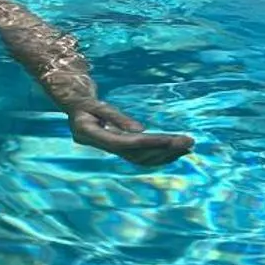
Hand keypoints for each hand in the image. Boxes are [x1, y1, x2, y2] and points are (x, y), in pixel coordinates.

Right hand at [69, 100, 193, 168]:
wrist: (76, 110)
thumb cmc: (85, 105)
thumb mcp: (96, 105)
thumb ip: (116, 118)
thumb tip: (140, 129)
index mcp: (93, 135)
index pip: (127, 143)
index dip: (150, 142)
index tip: (172, 140)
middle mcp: (104, 147)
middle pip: (138, 154)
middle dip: (164, 149)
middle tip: (189, 142)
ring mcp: (112, 152)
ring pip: (141, 159)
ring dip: (165, 154)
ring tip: (187, 147)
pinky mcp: (120, 151)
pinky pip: (141, 157)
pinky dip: (158, 155)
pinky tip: (174, 150)